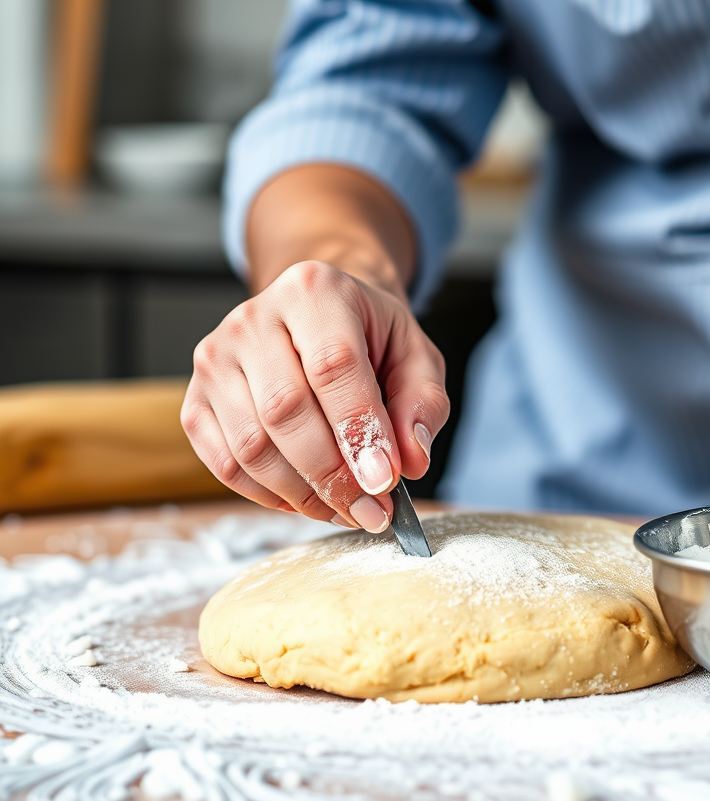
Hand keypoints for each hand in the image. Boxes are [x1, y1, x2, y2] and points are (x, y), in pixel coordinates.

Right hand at [181, 260, 448, 530]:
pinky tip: (307, 499)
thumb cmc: (370, 337)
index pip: (332, 365)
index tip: (384, 480)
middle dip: (332, 474)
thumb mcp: (415, 356)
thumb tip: (411, 458)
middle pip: (285, 409)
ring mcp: (217, 358)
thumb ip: (422, 403)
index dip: (359, 430)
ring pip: (251, 444)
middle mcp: (255, 318)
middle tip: (371, 509)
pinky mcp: (196, 399)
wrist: (321, 319)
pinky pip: (225, 463)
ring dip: (302, 493)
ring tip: (345, 508)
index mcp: (315, 291)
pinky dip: (268, 495)